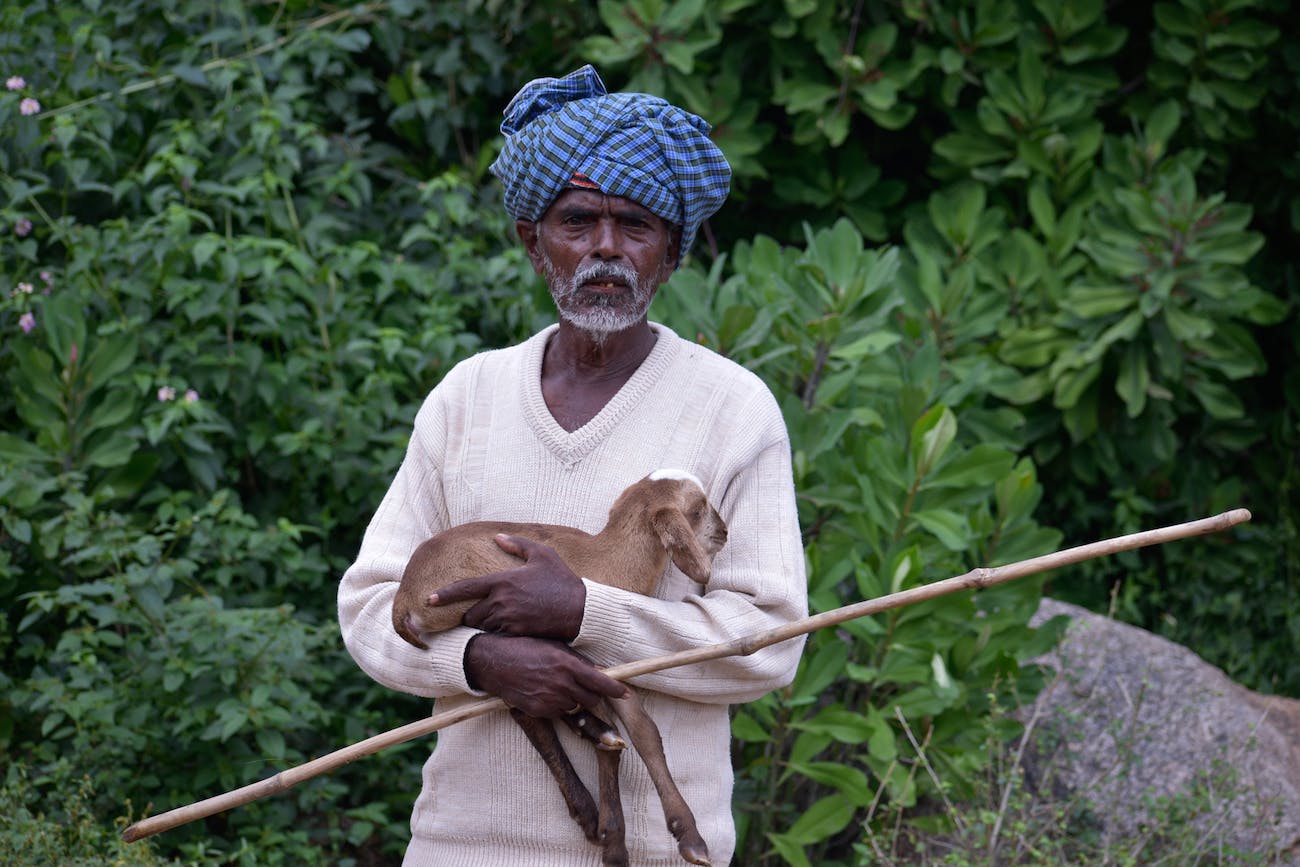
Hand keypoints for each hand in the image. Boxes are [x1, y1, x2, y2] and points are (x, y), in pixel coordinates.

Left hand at [430, 534, 585, 640]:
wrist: (580, 610)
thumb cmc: (562, 580)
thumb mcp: (543, 555)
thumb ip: (517, 545)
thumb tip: (497, 538)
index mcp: (502, 581)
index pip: (465, 588)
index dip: (445, 595)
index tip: (429, 600)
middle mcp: (501, 602)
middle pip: (470, 614)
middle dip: (471, 614)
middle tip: (479, 612)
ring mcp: (508, 620)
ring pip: (482, 627)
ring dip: (484, 625)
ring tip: (494, 621)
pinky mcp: (516, 634)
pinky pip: (497, 636)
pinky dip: (497, 634)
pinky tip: (506, 630)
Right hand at [465, 633, 626, 717]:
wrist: (495, 661)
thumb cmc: (526, 648)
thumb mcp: (555, 647)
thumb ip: (578, 661)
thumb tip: (599, 671)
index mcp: (568, 664)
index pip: (601, 682)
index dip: (616, 689)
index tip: (625, 692)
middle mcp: (561, 683)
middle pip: (591, 699)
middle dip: (593, 695)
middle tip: (587, 687)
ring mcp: (549, 699)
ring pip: (575, 707)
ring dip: (574, 700)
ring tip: (560, 686)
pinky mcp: (538, 710)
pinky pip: (558, 713)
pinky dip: (558, 706)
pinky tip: (548, 693)